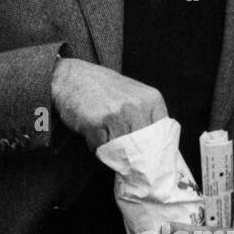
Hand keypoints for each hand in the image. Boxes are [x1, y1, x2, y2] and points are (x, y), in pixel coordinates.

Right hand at [51, 58, 167, 151]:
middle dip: (133, 155)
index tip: (146, 157)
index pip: (162, 136)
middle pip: (142, 146)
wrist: (71, 77)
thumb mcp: (135, 95)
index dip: (153, 149)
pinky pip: (101, 147)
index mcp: (151, 99)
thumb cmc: (104, 89)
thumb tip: (156, 151)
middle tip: (126, 157)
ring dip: (112, 149)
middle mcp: (137, 106)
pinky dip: (95, 144)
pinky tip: (92, 131)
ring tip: (105, 134)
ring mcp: (117, 114)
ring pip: (122, 149)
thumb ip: (147, 117)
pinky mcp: (97, 123)